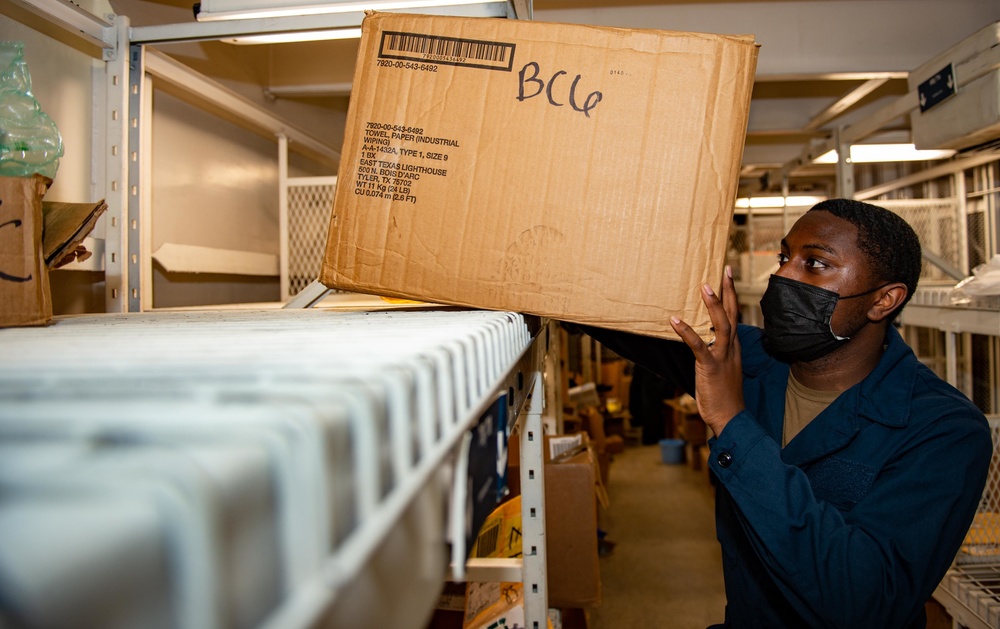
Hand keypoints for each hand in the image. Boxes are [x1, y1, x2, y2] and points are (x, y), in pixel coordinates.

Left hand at [669, 265, 744, 437]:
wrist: (730, 417)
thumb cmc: (723, 395)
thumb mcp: (720, 369)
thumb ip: (712, 352)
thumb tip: (699, 340)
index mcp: (733, 347)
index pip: (734, 316)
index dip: (731, 296)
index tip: (727, 277)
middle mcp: (731, 348)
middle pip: (732, 314)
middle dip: (728, 291)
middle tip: (724, 269)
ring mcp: (722, 357)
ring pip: (722, 325)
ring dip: (713, 306)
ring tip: (704, 287)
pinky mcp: (710, 368)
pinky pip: (698, 346)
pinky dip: (687, 332)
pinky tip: (675, 321)